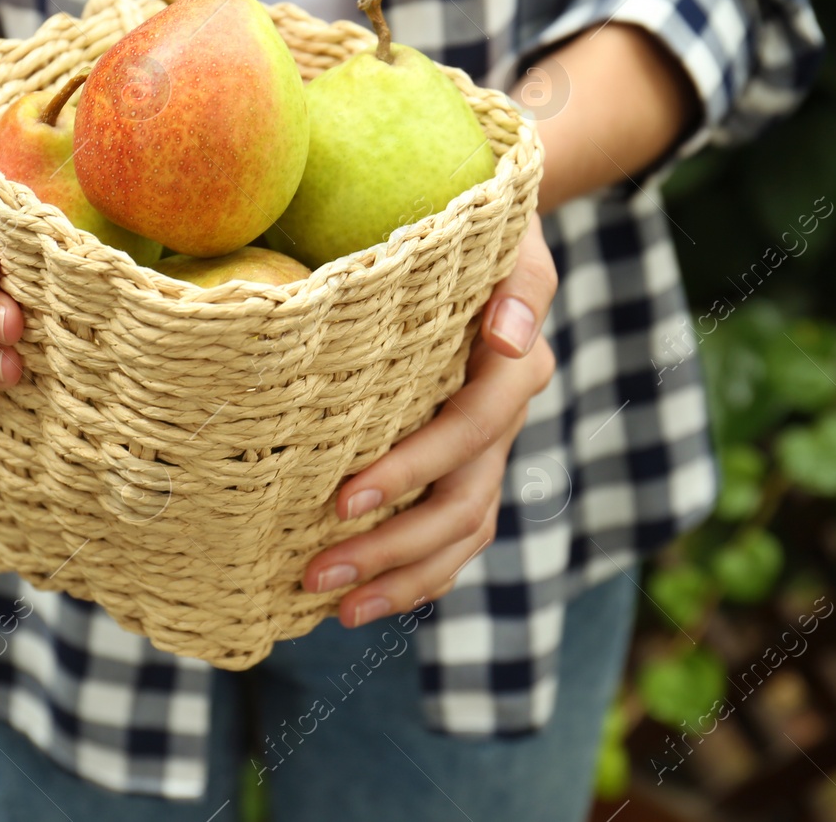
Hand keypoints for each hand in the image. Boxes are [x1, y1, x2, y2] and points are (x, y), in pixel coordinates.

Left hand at [304, 214, 557, 626]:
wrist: (495, 236)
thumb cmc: (481, 227)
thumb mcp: (511, 238)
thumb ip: (517, 285)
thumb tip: (510, 337)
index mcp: (515, 366)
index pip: (468, 430)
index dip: (412, 469)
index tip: (343, 499)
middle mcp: (507, 418)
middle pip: (462, 505)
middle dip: (392, 549)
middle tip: (317, 575)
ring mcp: (490, 450)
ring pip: (461, 535)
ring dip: (402, 578)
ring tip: (336, 608)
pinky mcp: (469, 466)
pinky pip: (454, 536)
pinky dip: (415, 574)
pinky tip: (362, 600)